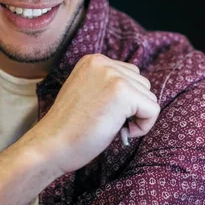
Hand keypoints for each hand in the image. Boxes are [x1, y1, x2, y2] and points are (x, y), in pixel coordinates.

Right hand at [30, 53, 159, 174]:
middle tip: (108, 122)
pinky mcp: (123, 93)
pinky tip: (121, 131)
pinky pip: (153, 110)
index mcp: (93, 60)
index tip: (104, 113)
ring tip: (111, 126)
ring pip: (149, 97)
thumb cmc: (69, 127)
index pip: (130, 75)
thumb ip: (108, 84)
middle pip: (143, 84)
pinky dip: (144, 126)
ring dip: (137, 116)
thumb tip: (139, 93)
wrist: (52, 144)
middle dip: (132, 107)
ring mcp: (113, 76)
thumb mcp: (88, 92)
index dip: (125, 100)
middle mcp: (103, 62)